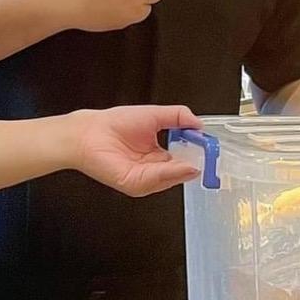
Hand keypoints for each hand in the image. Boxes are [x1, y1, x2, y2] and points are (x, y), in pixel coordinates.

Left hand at [72, 105, 204, 195]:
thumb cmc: (113, 124)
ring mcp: (145, 178)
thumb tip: (199, 124)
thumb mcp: (154, 115)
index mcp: (159, 155)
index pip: (185, 158)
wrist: (89, 132)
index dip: (198, 154)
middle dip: (197, 164)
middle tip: (209, 157)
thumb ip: (179, 117)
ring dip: (186, 169)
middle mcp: (153, 168)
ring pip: (172, 177)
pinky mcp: (135, 184)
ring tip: (197, 159)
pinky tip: (182, 165)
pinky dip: (171, 173)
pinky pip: (158, 180)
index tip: (210, 148)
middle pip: (182, 171)